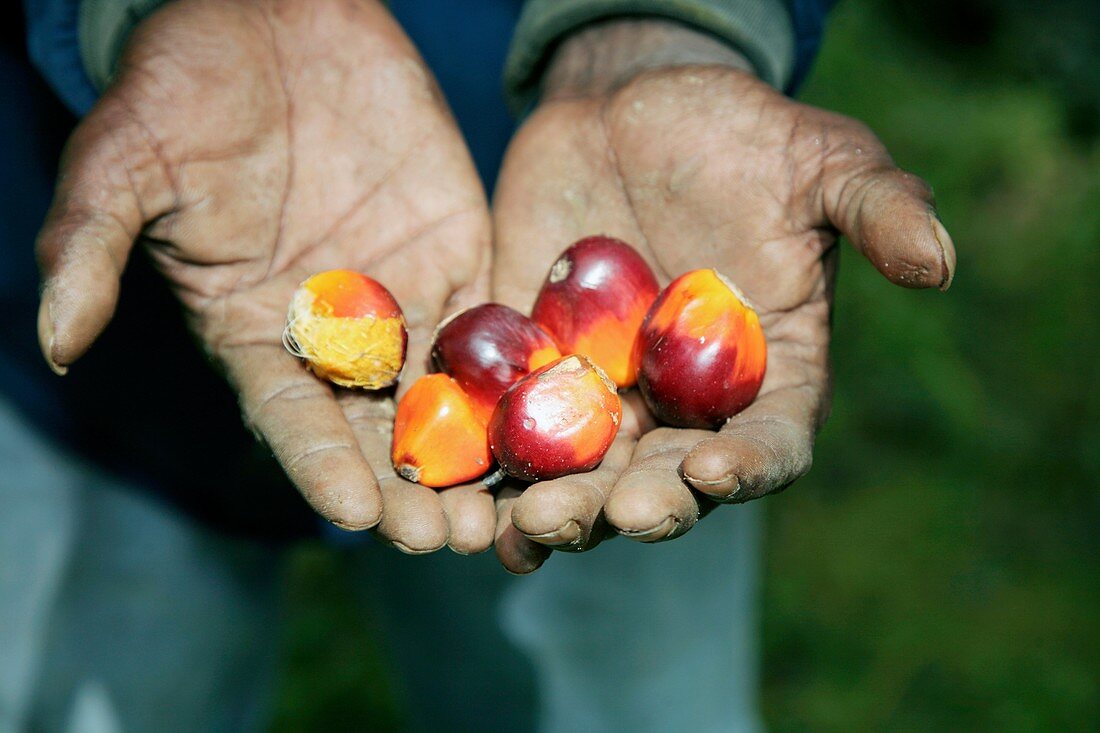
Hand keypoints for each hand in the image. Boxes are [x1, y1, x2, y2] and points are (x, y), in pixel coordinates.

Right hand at [35, 0, 495, 553]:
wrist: (273, 19)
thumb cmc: (184, 85)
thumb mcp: (125, 159)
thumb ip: (91, 247)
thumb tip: (55, 341)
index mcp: (256, 334)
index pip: (291, 418)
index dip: (321, 466)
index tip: (356, 515)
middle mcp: (335, 338)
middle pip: (379, 431)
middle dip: (414, 490)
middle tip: (454, 539)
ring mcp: (403, 302)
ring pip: (446, 398)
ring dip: (478, 456)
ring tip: (512, 509)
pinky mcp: (457, 261)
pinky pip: (494, 326)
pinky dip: (522, 373)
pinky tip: (553, 414)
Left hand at [491, 19, 955, 571]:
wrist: (628, 109)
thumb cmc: (738, 133)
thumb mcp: (816, 157)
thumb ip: (875, 206)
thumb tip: (941, 263)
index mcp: (764, 373)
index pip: (770, 443)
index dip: (747, 467)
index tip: (713, 471)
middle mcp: (686, 404)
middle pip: (669, 482)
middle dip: (639, 506)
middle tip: (607, 516)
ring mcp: (608, 395)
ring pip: (586, 478)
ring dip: (562, 512)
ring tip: (529, 527)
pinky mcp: (536, 373)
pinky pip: (513, 435)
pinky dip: (493, 472)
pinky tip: (467, 499)